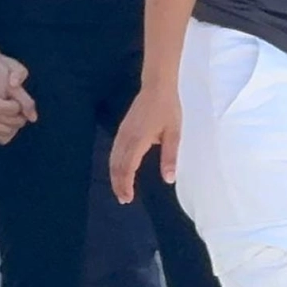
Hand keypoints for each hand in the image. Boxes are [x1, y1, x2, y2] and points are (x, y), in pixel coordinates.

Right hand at [109, 85, 179, 204]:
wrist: (157, 86)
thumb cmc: (167, 109)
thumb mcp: (174, 134)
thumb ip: (170, 157)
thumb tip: (169, 179)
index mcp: (139, 140)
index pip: (128, 167)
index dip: (126, 184)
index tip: (128, 198)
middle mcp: (126, 137)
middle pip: (116, 165)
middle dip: (118, 184)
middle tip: (124, 199)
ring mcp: (122, 132)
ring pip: (113, 158)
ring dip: (115, 175)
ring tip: (120, 189)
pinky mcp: (122, 128)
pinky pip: (114, 150)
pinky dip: (114, 164)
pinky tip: (119, 170)